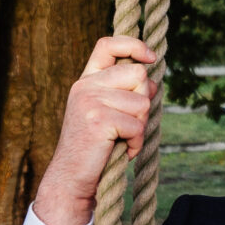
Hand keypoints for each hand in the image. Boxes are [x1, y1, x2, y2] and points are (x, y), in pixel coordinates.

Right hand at [31, 36, 156, 224]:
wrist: (71, 179)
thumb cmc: (95, 148)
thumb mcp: (106, 113)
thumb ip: (123, 93)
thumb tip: (153, 80)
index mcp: (86, 80)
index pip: (107, 44)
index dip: (133, 45)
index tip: (151, 57)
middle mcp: (85, 86)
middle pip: (138, 75)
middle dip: (144, 101)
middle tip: (129, 125)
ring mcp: (90, 101)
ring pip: (142, 102)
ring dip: (141, 127)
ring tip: (123, 140)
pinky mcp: (98, 120)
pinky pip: (138, 125)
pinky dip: (137, 143)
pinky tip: (123, 151)